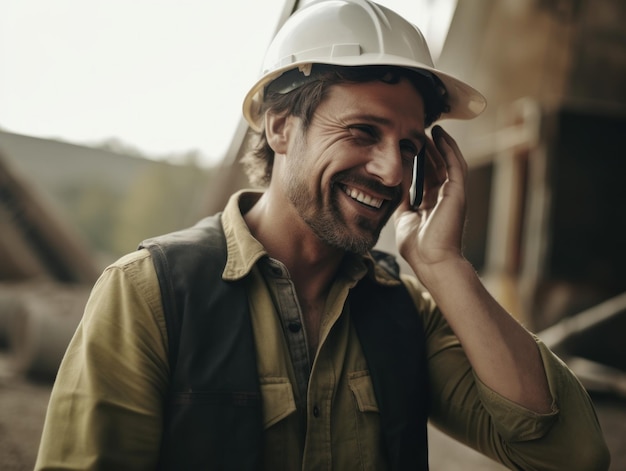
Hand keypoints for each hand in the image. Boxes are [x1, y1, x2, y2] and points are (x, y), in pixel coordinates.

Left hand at [394, 126, 467, 279]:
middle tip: (415, 130)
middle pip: (435, 166)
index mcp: (431, 204)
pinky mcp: (458, 192)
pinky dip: (448, 147)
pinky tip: (439, 134)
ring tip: (428, 127)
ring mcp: (452, 194)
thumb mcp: (403, 220)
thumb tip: (391, 187)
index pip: (424, 176)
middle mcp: (443, 197)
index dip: (417, 161)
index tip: (406, 146)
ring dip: (438, 144)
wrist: (432, 262)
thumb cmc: (418, 248)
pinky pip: (455, 164)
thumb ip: (400, 203)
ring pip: (447, 161)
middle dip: (426, 148)